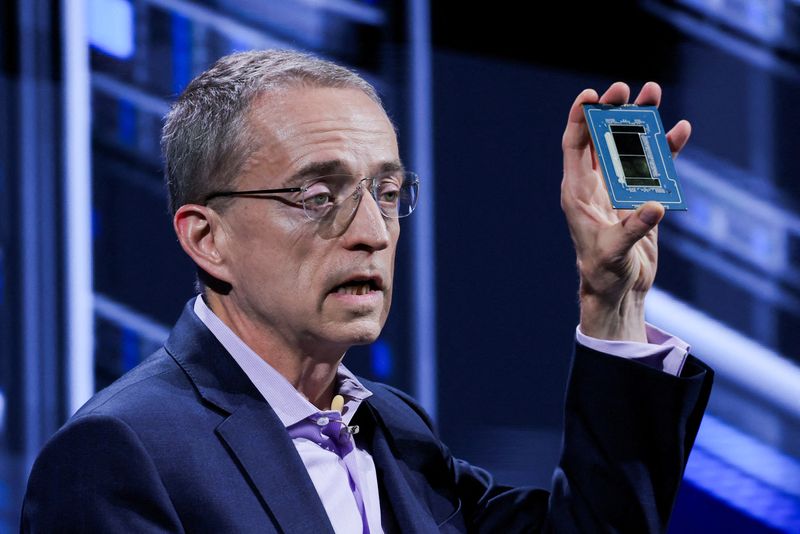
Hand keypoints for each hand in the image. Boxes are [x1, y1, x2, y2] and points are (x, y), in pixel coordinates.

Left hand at [561, 82, 690, 341]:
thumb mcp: (615, 251)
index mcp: (576, 192)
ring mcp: (617, 188)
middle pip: (600, 138)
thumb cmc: (604, 272)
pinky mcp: (639, 196)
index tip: (590, 95)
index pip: (574, 146)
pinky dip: (665, 148)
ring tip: (652, 92)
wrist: (618, 290)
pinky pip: (652, 165)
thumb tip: (656, 207)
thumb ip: (633, 230)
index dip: (579, 119)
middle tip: (625, 88)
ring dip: (639, 121)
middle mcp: (594, 185)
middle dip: (611, 111)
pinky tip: (679, 130)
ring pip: (627, 145)